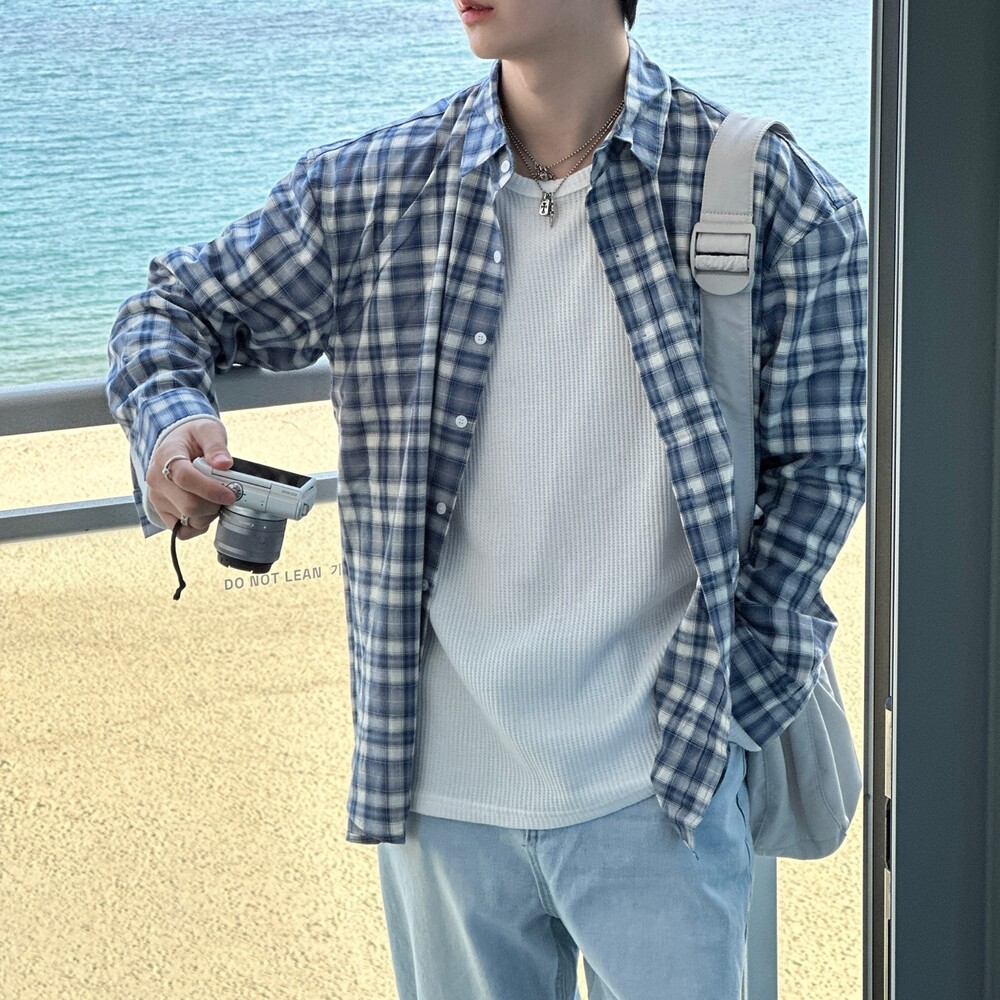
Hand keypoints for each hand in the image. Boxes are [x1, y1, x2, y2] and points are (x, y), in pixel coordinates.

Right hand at [147, 419, 237, 538]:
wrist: (177, 443)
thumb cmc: (193, 437)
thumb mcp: (208, 430)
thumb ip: (216, 445)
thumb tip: (224, 464)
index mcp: (166, 456)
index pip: (185, 478)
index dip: (211, 490)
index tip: (230, 494)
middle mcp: (157, 480)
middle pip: (188, 505)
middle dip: (214, 504)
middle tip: (226, 495)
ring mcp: (157, 498)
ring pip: (188, 519)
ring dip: (209, 514)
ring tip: (214, 498)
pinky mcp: (162, 512)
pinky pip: (182, 530)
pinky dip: (199, 525)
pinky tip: (206, 510)